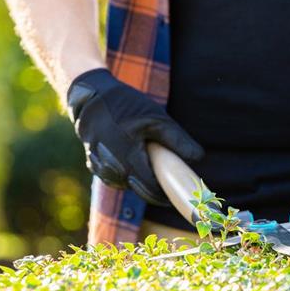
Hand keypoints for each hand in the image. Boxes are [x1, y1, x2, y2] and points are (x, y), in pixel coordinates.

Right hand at [67, 68, 203, 204]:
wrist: (91, 96)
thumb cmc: (126, 106)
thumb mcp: (156, 119)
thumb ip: (178, 140)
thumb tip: (198, 159)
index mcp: (128, 158)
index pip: (151, 189)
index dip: (167, 194)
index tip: (180, 193)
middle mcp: (111, 168)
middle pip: (140, 190)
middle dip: (157, 189)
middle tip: (171, 182)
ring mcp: (99, 168)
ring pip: (127, 184)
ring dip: (140, 180)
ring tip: (151, 163)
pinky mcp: (93, 165)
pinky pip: (115, 177)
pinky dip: (126, 172)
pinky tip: (133, 159)